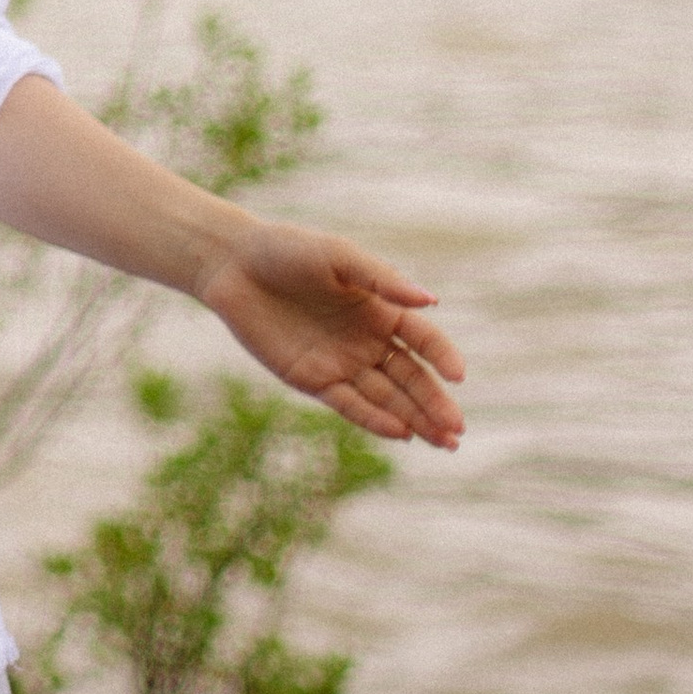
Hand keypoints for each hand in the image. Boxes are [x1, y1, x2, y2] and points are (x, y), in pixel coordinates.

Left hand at [192, 220, 466, 447]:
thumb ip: (383, 279)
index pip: (423, 339)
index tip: (458, 375)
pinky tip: (399, 432)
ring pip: (387, 398)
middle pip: (411, 377)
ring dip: (415, 420)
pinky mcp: (313, 379)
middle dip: (435, 403)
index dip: (442, 357)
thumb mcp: (338, 257)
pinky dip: (374, 419)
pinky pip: (349, 404)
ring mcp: (342, 363)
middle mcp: (368, 340)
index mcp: (381, 309)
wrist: (234, 265)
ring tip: (444, 443)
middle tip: (458, 429)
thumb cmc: (288, 250)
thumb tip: (431, 300)